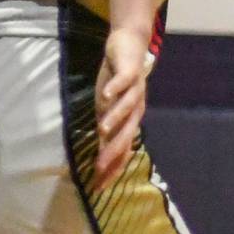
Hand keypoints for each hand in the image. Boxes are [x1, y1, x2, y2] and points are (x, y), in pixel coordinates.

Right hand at [93, 26, 148, 192]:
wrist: (129, 45)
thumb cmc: (117, 81)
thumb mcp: (108, 110)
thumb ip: (106, 131)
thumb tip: (98, 159)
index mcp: (130, 120)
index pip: (123, 150)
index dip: (112, 169)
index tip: (98, 187)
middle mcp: (135, 108)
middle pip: (126, 134)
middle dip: (112, 151)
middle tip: (98, 167)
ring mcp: (135, 89)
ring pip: (127, 107)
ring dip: (115, 119)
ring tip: (102, 130)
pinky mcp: (130, 71)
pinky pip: (124, 81)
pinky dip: (116, 89)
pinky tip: (106, 95)